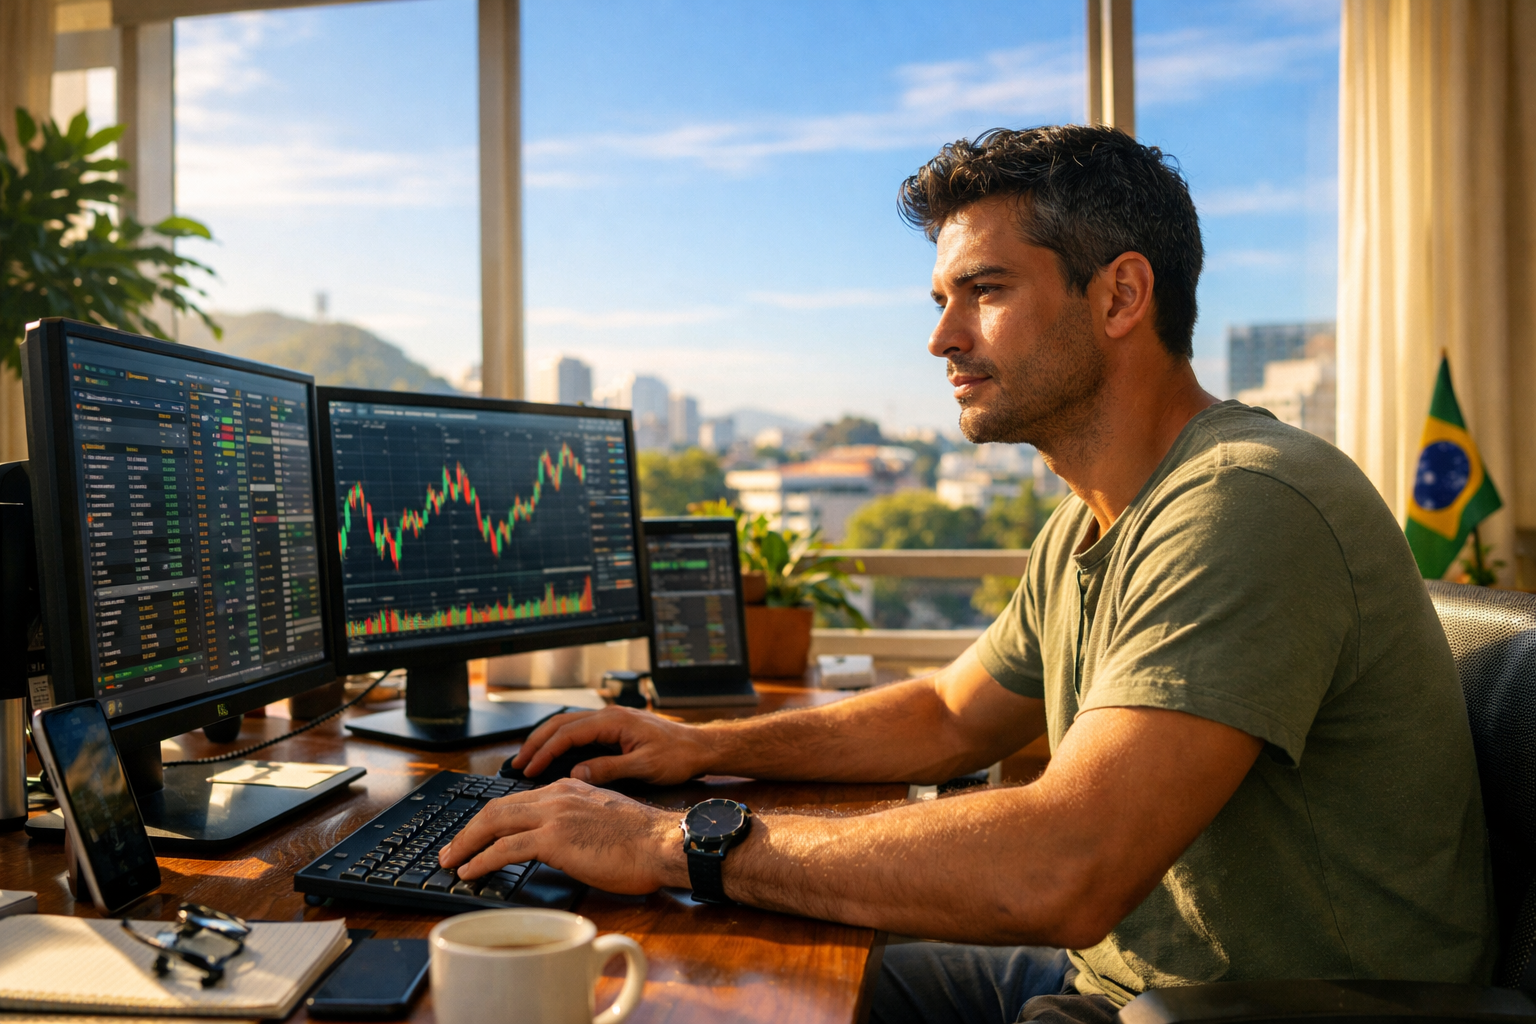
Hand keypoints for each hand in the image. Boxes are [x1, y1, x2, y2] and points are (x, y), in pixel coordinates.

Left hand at [438, 778, 687, 893]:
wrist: (661, 843)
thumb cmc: (642, 840)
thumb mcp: (604, 818)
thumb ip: (578, 822)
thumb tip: (564, 843)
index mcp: (569, 788)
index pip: (518, 800)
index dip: (491, 819)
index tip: (476, 835)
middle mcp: (557, 794)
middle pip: (497, 807)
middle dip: (468, 829)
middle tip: (451, 849)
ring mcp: (554, 814)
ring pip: (494, 822)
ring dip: (466, 844)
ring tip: (451, 862)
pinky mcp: (554, 838)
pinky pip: (505, 847)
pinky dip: (481, 860)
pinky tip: (470, 871)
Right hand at [511, 706, 712, 784]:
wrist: (701, 747)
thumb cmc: (678, 756)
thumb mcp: (644, 767)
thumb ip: (609, 769)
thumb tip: (575, 774)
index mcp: (613, 720)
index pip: (567, 733)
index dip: (545, 751)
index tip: (528, 769)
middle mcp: (609, 715)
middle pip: (560, 723)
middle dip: (536, 742)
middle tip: (517, 764)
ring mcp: (611, 720)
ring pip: (568, 724)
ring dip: (546, 740)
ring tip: (528, 759)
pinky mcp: (615, 728)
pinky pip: (580, 731)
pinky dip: (561, 741)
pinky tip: (554, 755)